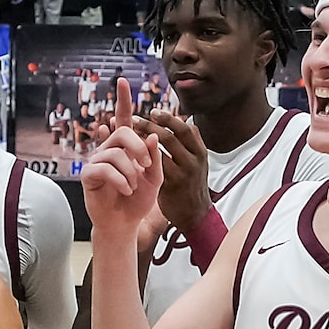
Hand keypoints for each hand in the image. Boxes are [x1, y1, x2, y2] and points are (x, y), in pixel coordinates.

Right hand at [78, 78, 164, 242]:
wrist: (125, 224)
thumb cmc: (138, 200)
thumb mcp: (155, 178)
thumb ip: (155, 158)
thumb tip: (153, 137)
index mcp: (125, 146)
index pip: (124, 118)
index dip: (123, 100)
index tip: (122, 81)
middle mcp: (109, 149)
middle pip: (122, 131)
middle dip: (137, 146)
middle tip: (146, 165)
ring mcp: (97, 161)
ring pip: (114, 153)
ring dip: (130, 171)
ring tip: (133, 186)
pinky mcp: (88, 175)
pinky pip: (104, 168)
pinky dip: (120, 180)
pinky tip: (124, 190)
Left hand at [142, 109, 209, 230]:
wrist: (196, 215)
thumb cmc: (192, 185)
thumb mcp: (198, 162)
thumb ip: (189, 144)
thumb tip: (182, 119)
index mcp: (200, 152)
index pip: (185, 128)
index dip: (168, 119)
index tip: (153, 112)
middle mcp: (194, 161)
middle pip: (170, 137)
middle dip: (150, 126)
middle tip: (134, 119)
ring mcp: (183, 175)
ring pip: (160, 152)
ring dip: (142, 142)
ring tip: (129, 136)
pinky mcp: (171, 187)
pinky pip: (153, 169)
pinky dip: (141, 160)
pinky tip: (130, 155)